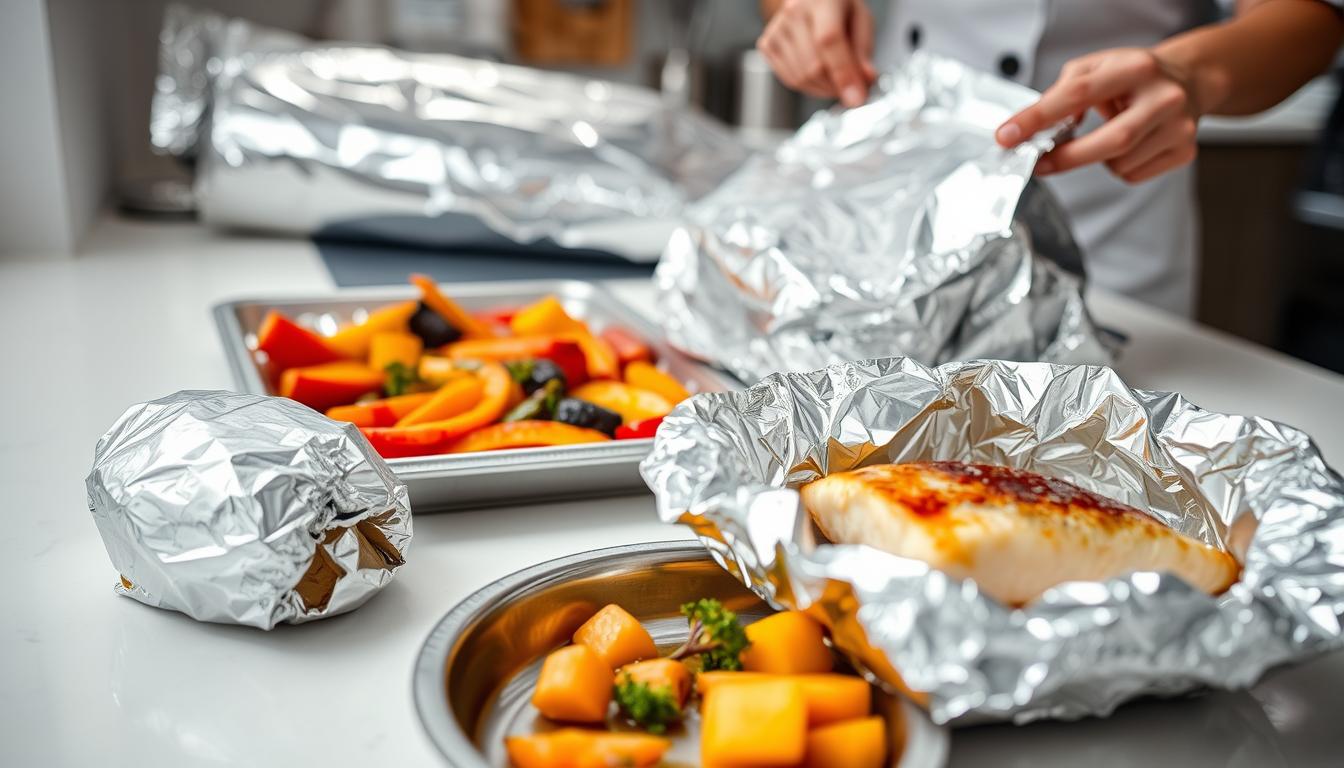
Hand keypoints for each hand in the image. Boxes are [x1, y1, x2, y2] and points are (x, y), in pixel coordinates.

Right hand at [757, 0, 877, 106]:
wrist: (811, 0)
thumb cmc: (837, 6)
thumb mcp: (861, 19)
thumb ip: (863, 51)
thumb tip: (865, 80)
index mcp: (821, 0)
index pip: (829, 40)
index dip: (843, 73)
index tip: (856, 97)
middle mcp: (794, 12)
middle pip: (813, 65)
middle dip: (836, 87)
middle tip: (852, 89)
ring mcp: (777, 29)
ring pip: (800, 78)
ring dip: (823, 89)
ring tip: (835, 79)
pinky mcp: (767, 44)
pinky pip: (789, 79)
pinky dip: (808, 86)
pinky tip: (818, 76)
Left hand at [995, 48, 1200, 183]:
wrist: (1190, 80)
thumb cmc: (1135, 76)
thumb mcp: (1098, 67)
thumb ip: (1064, 91)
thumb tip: (1039, 127)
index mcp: (1137, 68)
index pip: (1078, 93)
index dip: (1038, 118)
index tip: (1009, 136)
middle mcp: (1164, 97)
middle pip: (1111, 140)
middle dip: (1067, 158)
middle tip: (1039, 163)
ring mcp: (1179, 127)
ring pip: (1119, 164)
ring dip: (1098, 158)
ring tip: (1110, 134)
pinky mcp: (1184, 151)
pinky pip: (1133, 175)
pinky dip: (1119, 167)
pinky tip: (1130, 146)